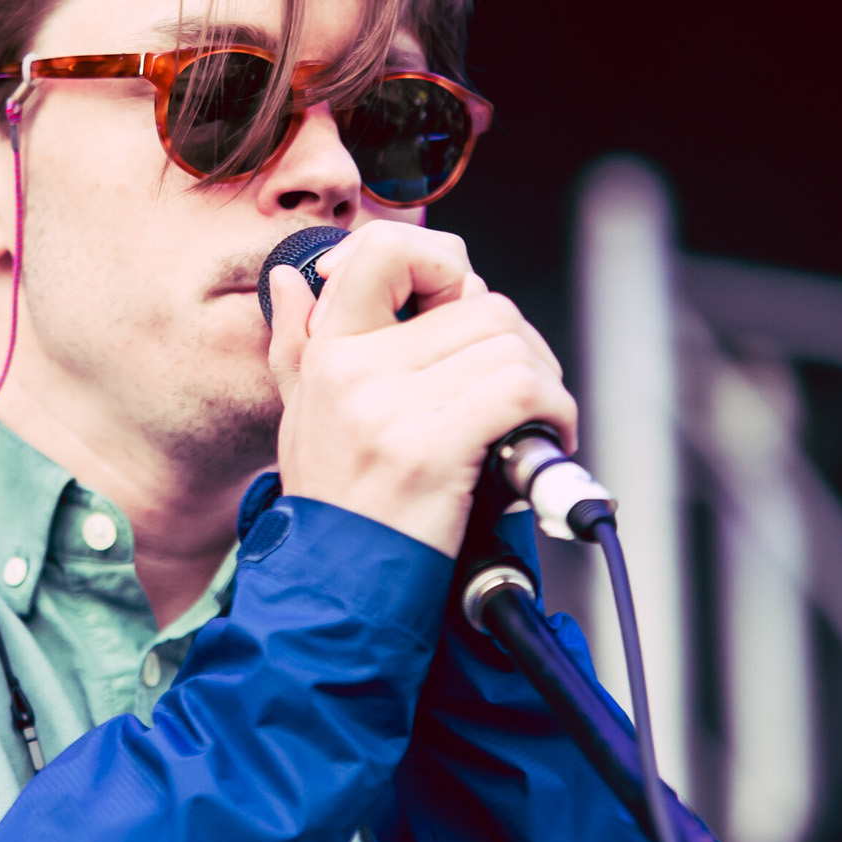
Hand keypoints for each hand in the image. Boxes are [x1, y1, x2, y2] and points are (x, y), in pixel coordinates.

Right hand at [265, 220, 576, 556]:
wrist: (334, 593)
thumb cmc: (330, 508)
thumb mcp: (299, 416)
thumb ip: (295, 344)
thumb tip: (290, 278)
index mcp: (328, 351)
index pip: (386, 249)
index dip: (440, 261)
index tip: (458, 302)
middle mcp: (354, 368)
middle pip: (479, 302)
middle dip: (516, 342)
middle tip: (518, 388)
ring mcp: (390, 406)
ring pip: (508, 343)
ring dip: (540, 382)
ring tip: (528, 422)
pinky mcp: (431, 446)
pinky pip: (521, 389)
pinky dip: (552, 412)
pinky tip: (540, 441)